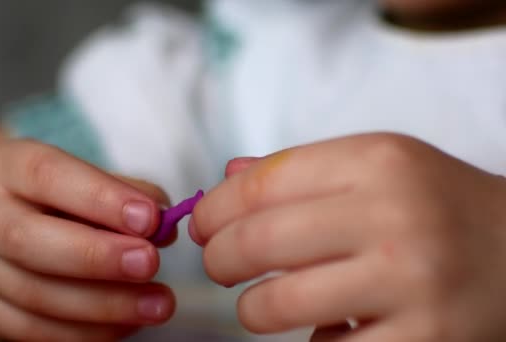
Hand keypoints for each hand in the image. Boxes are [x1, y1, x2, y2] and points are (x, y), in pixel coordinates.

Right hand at [0, 139, 175, 340]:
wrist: (5, 223)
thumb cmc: (61, 196)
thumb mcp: (89, 179)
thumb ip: (127, 195)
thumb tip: (163, 226)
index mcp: (6, 167)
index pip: (46, 175)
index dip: (99, 198)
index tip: (149, 218)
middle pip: (26, 239)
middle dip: (95, 256)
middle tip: (150, 263)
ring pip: (32, 294)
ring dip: (102, 304)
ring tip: (156, 303)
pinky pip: (31, 331)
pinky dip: (86, 332)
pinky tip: (128, 323)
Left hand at [190, 133, 505, 340]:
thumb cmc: (436, 205)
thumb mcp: (380, 165)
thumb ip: (302, 169)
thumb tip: (227, 177)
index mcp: (376, 161)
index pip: (260, 185)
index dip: (214, 210)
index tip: (203, 226)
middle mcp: (394, 215)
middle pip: (256, 242)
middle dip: (218, 260)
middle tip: (220, 266)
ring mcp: (411, 283)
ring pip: (275, 305)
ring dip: (252, 309)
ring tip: (263, 302)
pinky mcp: (425, 341)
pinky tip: (329, 327)